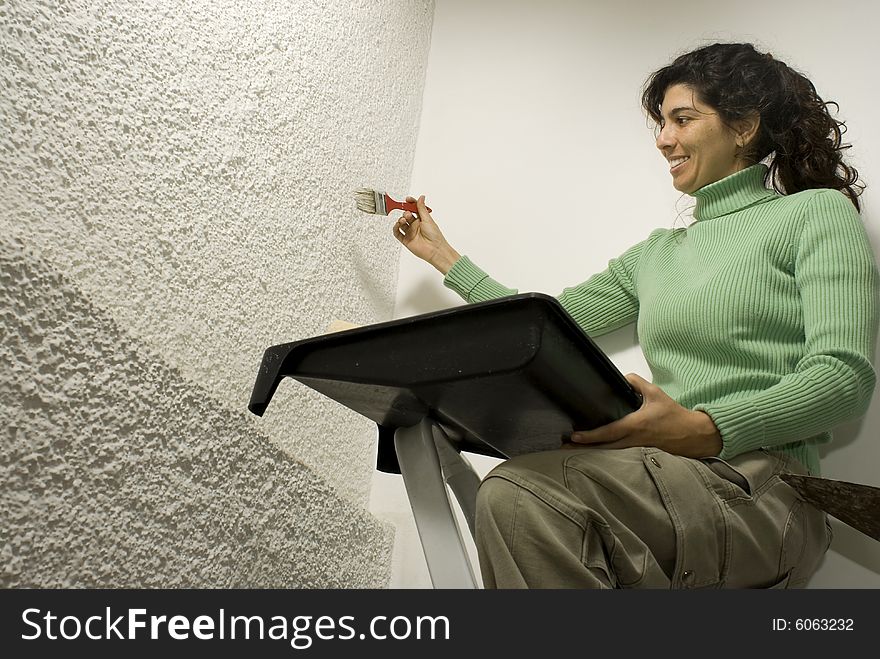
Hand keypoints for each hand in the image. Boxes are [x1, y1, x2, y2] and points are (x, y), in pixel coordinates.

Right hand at [392, 195, 460, 273]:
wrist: (434, 249)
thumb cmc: (434, 235)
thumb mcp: (427, 219)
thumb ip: (421, 208)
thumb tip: (421, 197)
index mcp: (422, 219)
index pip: (414, 209)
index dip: (410, 203)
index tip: (407, 199)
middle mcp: (416, 226)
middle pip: (407, 215)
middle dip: (405, 212)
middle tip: (408, 214)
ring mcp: (410, 233)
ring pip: (401, 223)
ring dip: (400, 220)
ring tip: (404, 220)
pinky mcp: (406, 240)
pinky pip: (397, 233)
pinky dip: (395, 228)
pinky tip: (398, 225)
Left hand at [568, 373, 721, 457]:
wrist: (692, 435)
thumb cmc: (673, 415)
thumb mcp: (655, 393)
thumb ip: (636, 383)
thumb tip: (621, 378)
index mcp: (635, 426)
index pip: (608, 432)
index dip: (590, 435)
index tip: (575, 435)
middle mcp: (632, 440)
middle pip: (603, 447)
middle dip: (583, 447)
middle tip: (563, 446)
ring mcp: (635, 448)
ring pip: (608, 452)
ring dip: (590, 451)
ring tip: (573, 449)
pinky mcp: (638, 451)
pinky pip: (617, 452)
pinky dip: (603, 451)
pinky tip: (593, 449)